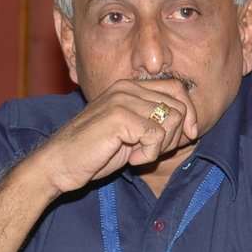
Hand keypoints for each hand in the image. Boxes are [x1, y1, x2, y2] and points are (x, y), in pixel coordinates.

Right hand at [28, 78, 197, 194]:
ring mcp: (122, 99)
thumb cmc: (95, 152)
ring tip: (139, 154)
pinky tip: (132, 159)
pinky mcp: (119, 117)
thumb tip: (192, 126)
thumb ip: (155, 122)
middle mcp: (127, 87)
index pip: (177, 89)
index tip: (186, 137)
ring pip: (170, 120)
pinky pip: (156, 136)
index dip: (188, 114)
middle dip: (174, 136)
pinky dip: (149, 155)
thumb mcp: (131, 133)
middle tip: (152, 151)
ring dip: (161, 146)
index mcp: (130, 86)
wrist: (59, 164)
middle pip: (179, 106)